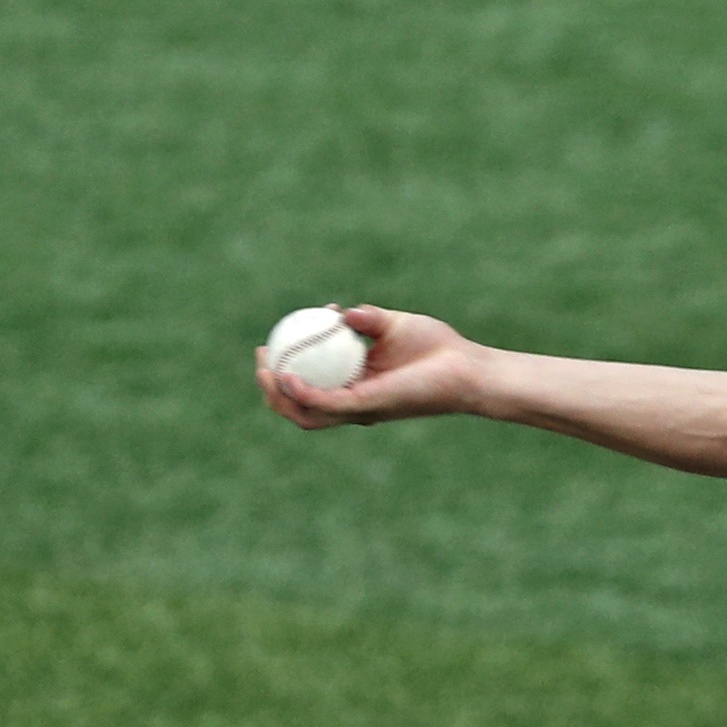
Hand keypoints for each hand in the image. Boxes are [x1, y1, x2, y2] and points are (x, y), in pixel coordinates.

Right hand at [255, 305, 484, 428]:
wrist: (465, 365)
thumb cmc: (436, 347)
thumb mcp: (393, 325)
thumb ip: (366, 319)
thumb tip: (338, 312)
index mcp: (357, 386)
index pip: (311, 386)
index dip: (284, 371)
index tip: (271, 344)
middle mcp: (355, 403)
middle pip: (300, 407)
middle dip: (271, 389)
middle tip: (261, 359)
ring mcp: (360, 408)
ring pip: (306, 414)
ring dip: (278, 396)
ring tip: (264, 370)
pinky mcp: (368, 407)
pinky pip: (326, 404)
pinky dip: (302, 394)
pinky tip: (287, 376)